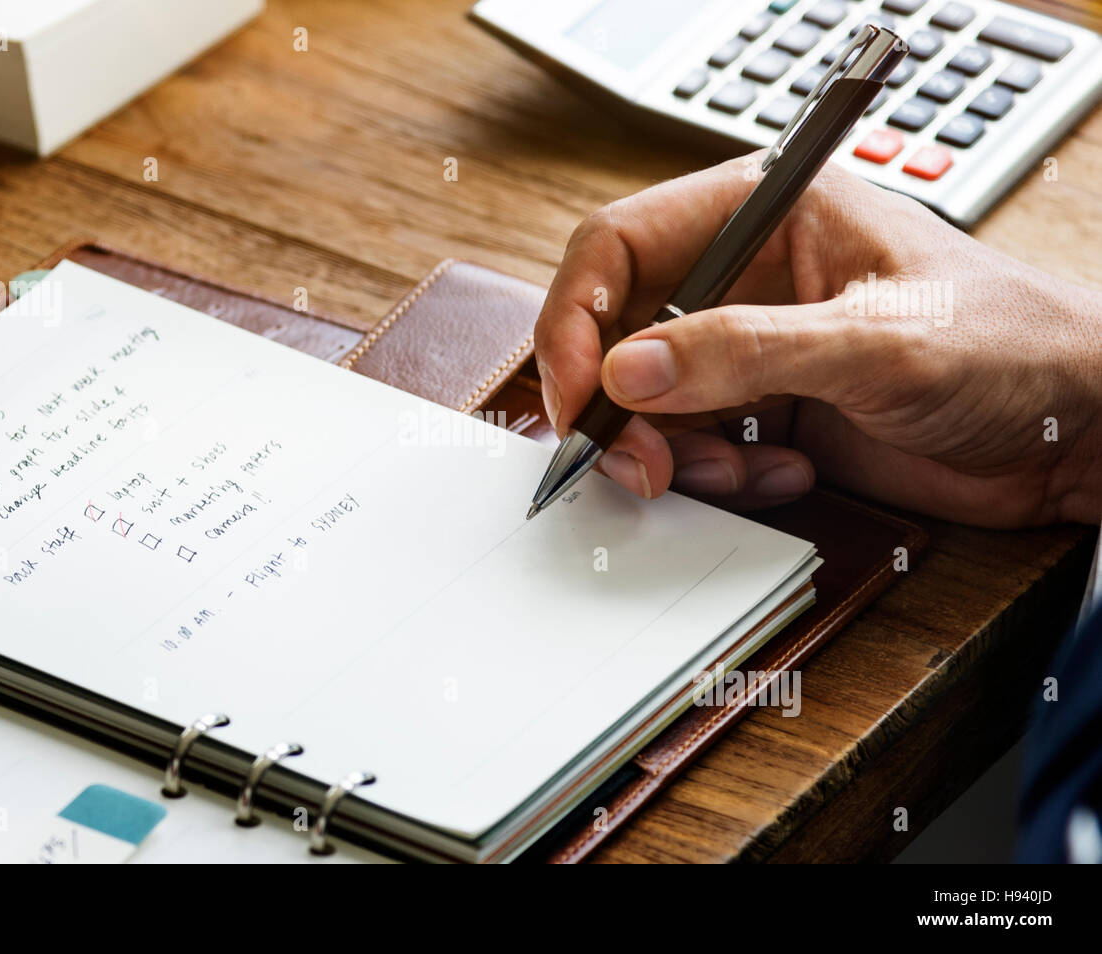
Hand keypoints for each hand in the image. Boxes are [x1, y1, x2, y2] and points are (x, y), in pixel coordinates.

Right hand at [533, 154, 1101, 527]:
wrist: (1074, 429)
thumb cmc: (1009, 346)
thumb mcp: (877, 343)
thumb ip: (747, 353)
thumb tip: (627, 373)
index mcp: (762, 215)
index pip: (617, 247)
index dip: (577, 318)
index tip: (578, 394)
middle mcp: (740, 278)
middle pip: (615, 332)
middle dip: (615, 405)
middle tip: (636, 462)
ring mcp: (748, 348)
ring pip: (644, 402)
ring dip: (669, 452)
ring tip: (741, 470)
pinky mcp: (763, 410)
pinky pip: (691, 448)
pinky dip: (718, 477)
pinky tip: (787, 471)